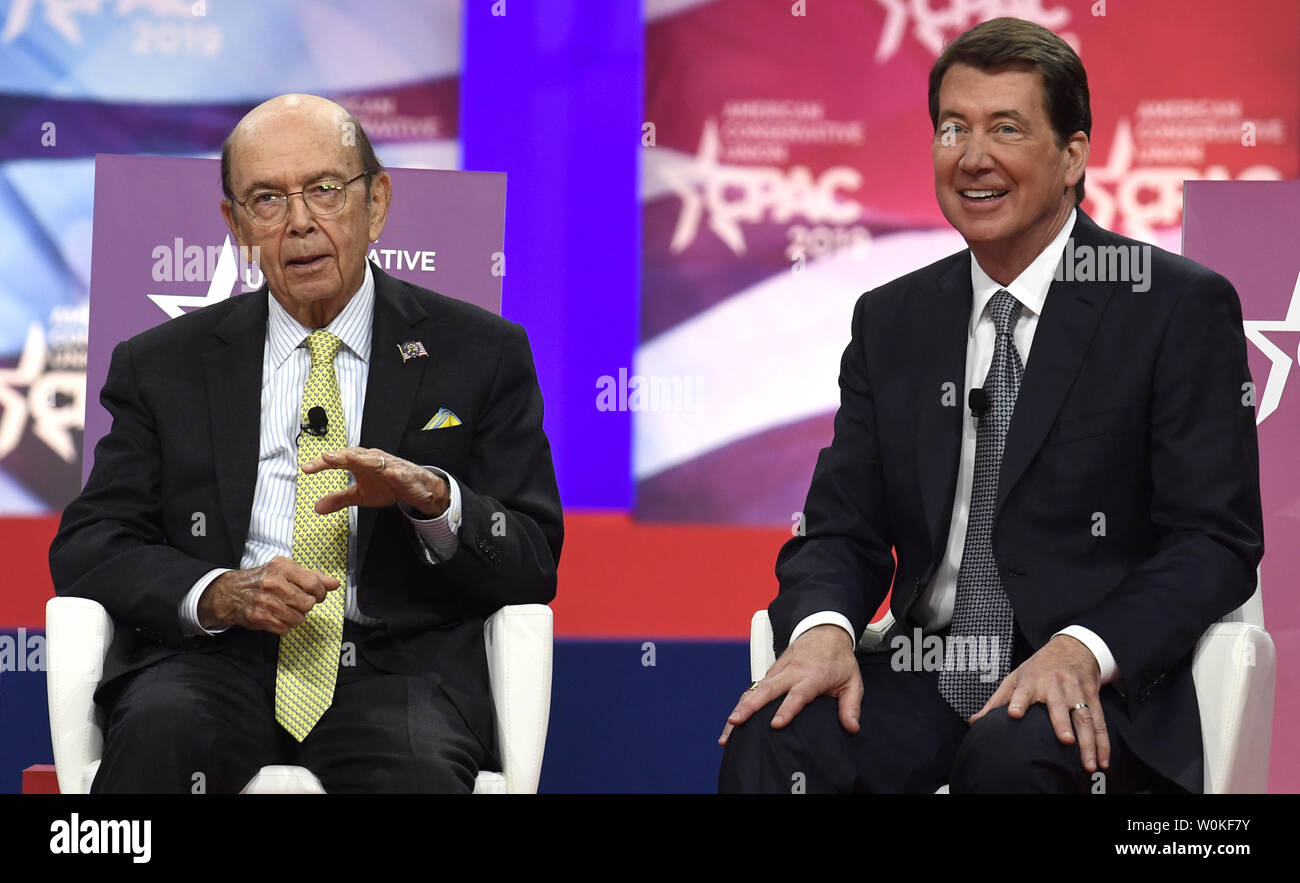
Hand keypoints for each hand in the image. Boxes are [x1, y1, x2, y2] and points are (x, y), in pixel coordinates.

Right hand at [197, 556, 339, 633]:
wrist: (230, 592)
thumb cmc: (263, 580)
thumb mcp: (286, 571)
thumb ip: (313, 577)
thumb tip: (335, 584)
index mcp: (282, 567)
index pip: (314, 583)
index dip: (320, 593)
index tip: (316, 595)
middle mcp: (273, 583)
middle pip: (307, 603)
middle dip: (306, 606)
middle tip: (297, 602)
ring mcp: (265, 601)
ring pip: (298, 618)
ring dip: (295, 617)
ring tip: (286, 609)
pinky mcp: (259, 617)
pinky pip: (285, 628)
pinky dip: (284, 625)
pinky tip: (276, 616)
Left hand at [301, 447, 449, 516]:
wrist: (416, 489)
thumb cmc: (388, 486)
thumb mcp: (360, 495)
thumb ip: (340, 499)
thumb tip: (317, 507)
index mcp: (361, 463)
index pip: (339, 460)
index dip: (323, 463)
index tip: (306, 468)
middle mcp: (374, 460)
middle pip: (355, 455)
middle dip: (341, 456)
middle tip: (326, 458)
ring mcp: (390, 466)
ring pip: (375, 460)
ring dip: (363, 458)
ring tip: (349, 458)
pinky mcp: (406, 475)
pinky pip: (400, 473)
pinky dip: (394, 472)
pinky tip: (388, 473)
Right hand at [719, 624, 861, 745]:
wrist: (824, 631)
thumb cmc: (837, 659)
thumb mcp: (852, 681)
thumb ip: (851, 705)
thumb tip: (851, 727)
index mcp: (812, 675)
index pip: (797, 694)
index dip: (786, 709)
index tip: (775, 724)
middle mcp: (791, 672)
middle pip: (766, 690)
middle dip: (749, 707)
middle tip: (736, 722)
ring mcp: (777, 671)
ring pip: (755, 690)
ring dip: (740, 708)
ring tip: (728, 729)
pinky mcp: (770, 673)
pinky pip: (753, 689)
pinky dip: (741, 704)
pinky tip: (733, 721)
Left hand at [970, 634, 1108, 772]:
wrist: (1072, 647)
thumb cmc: (1038, 667)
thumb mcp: (1015, 677)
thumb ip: (996, 701)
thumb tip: (975, 721)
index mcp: (1032, 681)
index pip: (1022, 691)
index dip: (1018, 701)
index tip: (1014, 714)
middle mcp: (1055, 686)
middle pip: (1059, 706)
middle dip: (1062, 723)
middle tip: (1065, 741)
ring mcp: (1076, 691)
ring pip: (1084, 717)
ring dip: (1089, 742)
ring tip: (1088, 764)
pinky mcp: (1092, 697)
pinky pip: (1100, 721)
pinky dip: (1103, 742)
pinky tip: (1103, 760)